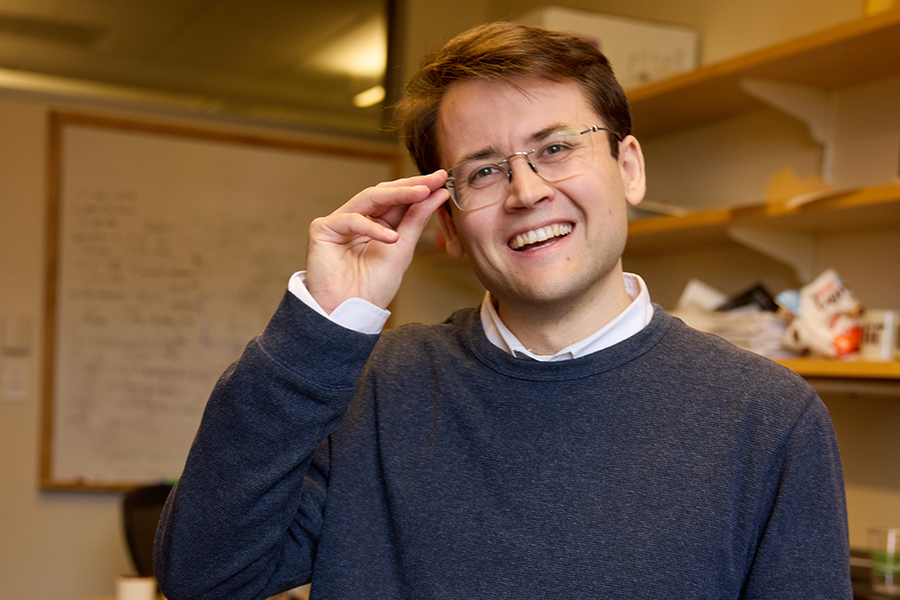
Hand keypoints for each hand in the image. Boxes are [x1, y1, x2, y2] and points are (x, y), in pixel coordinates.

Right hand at [306, 171, 448, 312]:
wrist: (351, 313)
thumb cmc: (374, 287)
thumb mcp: (403, 248)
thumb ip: (417, 220)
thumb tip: (437, 193)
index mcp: (375, 222)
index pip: (398, 198)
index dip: (419, 188)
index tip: (443, 178)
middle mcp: (357, 217)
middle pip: (384, 192)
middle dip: (411, 185)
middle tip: (435, 178)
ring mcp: (339, 221)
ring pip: (369, 197)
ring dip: (398, 195)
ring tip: (422, 194)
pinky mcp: (322, 229)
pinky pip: (350, 220)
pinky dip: (372, 227)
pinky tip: (392, 237)